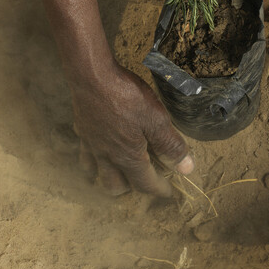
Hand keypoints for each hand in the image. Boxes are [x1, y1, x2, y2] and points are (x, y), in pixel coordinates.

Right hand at [70, 64, 193, 196]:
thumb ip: (171, 146)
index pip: (144, 184)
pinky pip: (85, 153)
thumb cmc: (127, 97)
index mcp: (127, 157)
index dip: (159, 190)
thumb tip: (186, 169)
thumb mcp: (157, 120)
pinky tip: (99, 148)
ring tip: (119, 172)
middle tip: (144, 180)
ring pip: (96, 173)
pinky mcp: (82, 129)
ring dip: (108, 177)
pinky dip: (92, 159)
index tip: (168, 192)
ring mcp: (91, 144)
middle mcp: (107, 156)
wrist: (92, 76)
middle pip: (115, 185)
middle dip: (131, 188)